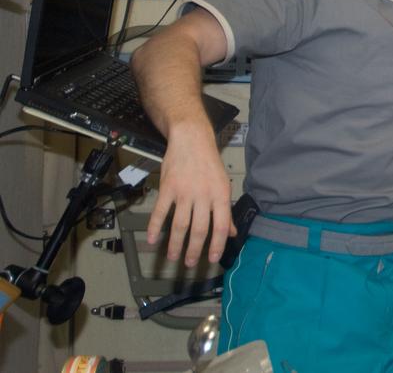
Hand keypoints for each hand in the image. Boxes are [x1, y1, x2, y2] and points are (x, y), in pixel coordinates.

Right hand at [146, 120, 231, 267]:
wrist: (192, 139)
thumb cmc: (209, 163)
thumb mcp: (223, 184)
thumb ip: (225, 210)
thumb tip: (231, 232)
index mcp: (221, 195)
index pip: (221, 225)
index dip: (217, 244)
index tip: (212, 259)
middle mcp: (203, 195)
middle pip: (200, 229)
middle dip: (195, 250)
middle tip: (190, 263)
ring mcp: (184, 192)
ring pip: (180, 224)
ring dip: (175, 243)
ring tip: (173, 256)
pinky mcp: (167, 188)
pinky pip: (160, 212)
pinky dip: (154, 227)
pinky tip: (152, 239)